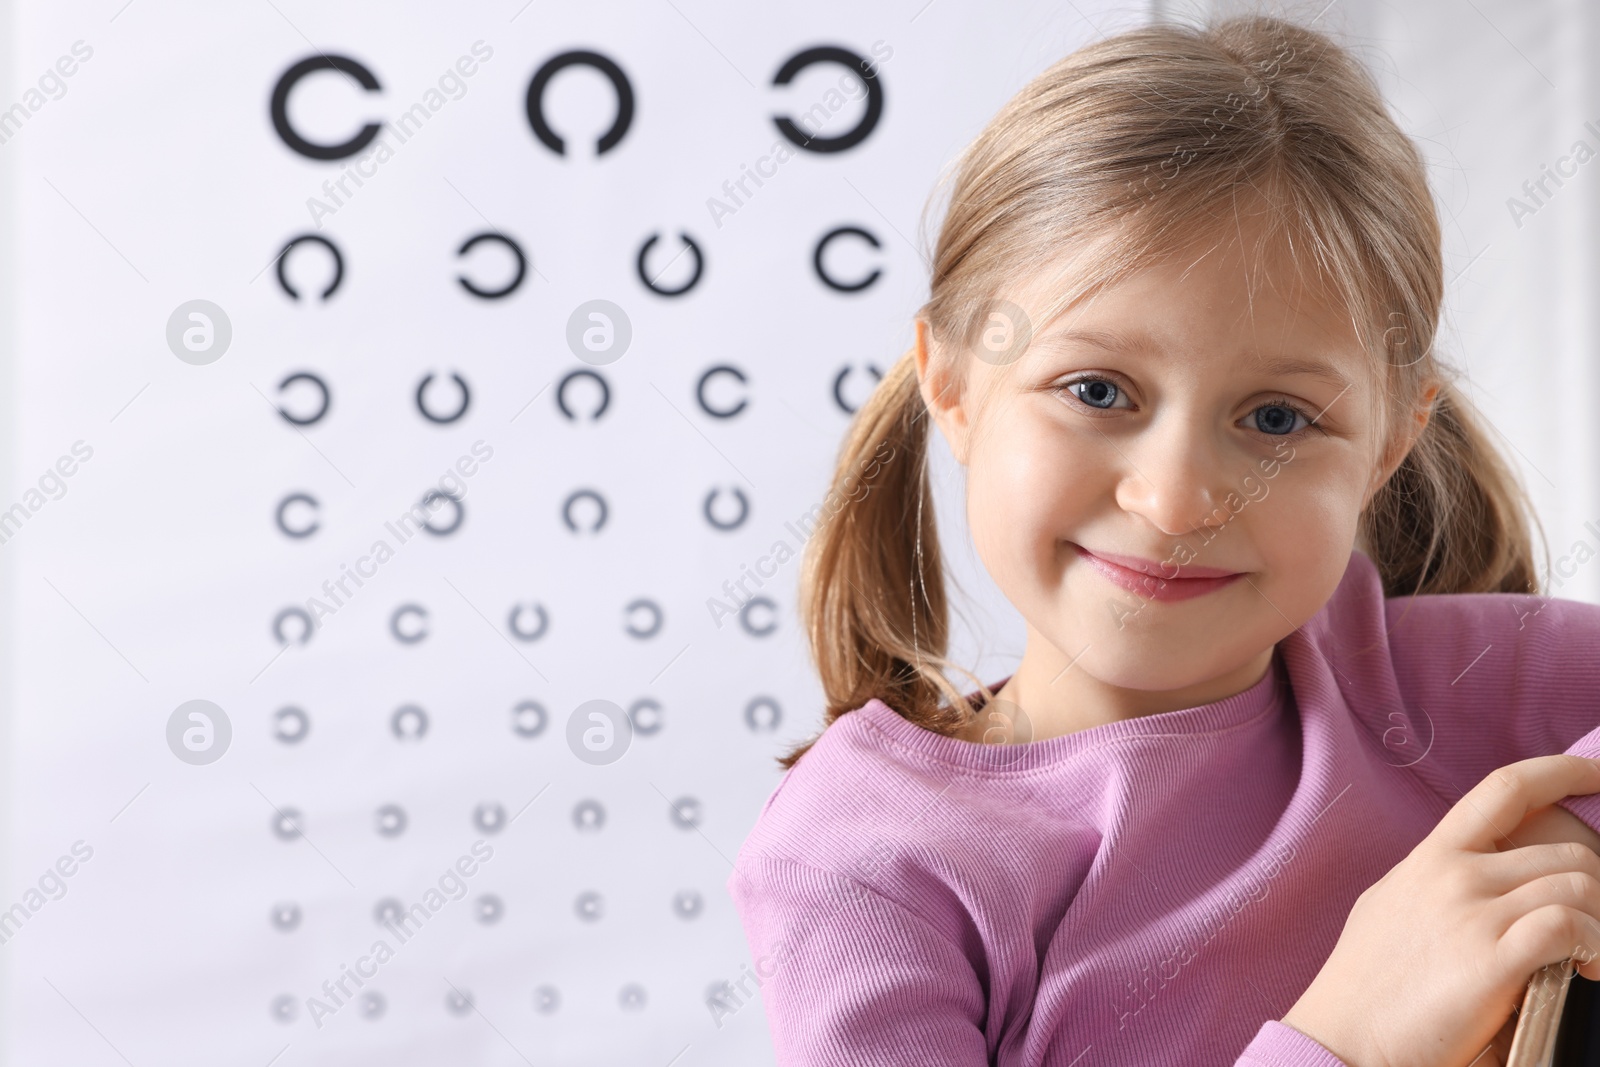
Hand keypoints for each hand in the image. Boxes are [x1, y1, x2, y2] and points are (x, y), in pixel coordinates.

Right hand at [1280, 754, 1599, 1066]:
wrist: (1342, 1037)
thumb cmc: (1364, 984)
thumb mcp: (1390, 906)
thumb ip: (1435, 881)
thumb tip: (1475, 873)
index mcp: (1431, 857)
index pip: (1504, 788)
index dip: (1561, 772)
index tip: (1596, 773)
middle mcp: (1454, 873)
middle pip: (1564, 849)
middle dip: (1595, 885)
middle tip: (1590, 925)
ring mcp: (1473, 913)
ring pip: (1578, 883)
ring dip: (1598, 920)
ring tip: (1589, 954)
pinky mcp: (1492, 959)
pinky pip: (1572, 927)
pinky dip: (1595, 944)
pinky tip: (1587, 968)